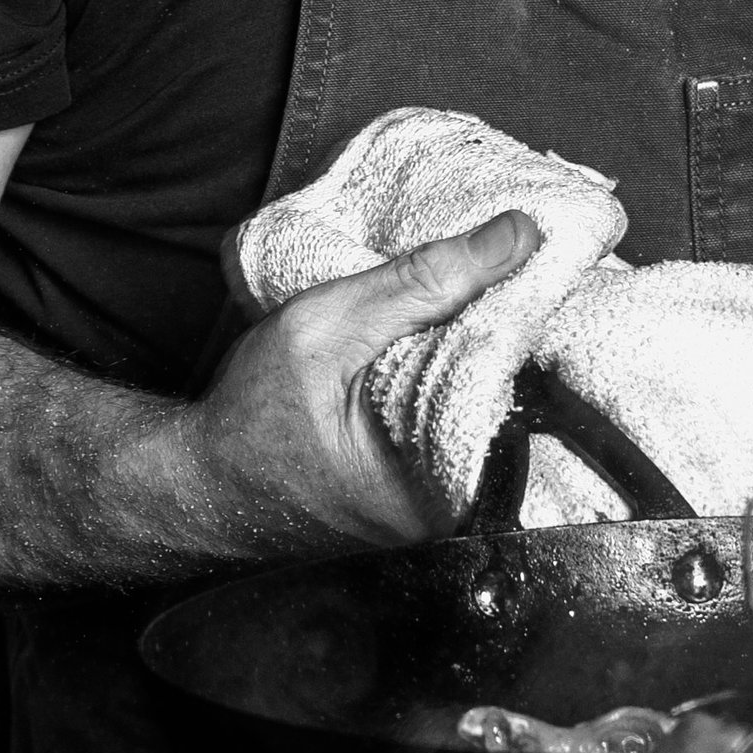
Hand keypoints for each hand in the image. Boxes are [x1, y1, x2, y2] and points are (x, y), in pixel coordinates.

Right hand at [184, 210, 540, 555]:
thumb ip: (421, 282)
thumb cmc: (246, 418)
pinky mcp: (427, 494)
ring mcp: (442, 511)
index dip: (546, 328)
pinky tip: (465, 336)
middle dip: (529, 340)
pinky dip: (471, 376)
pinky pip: (471, 426)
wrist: (199, 479)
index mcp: (438, 493)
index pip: (534, 400)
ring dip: (501, 354)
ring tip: (503, 296)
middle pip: (526, 409)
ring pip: (501, 415)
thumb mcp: (325, 329)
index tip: (553, 273)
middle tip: (530, 276)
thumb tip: (517, 237)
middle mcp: (453, 516)